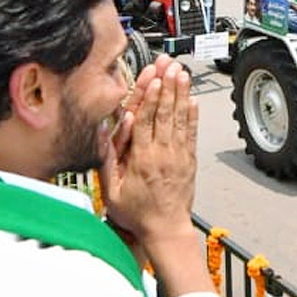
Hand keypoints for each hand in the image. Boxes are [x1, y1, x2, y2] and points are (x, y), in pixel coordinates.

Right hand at [100, 60, 197, 247]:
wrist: (166, 230)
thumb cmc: (138, 214)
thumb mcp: (111, 192)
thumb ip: (107, 162)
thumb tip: (103, 133)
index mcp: (141, 159)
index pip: (145, 121)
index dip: (150, 98)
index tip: (152, 79)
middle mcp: (162, 154)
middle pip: (164, 113)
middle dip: (167, 87)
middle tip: (169, 66)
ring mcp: (178, 156)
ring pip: (180, 119)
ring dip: (181, 94)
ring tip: (182, 74)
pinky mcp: (189, 160)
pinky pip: (191, 133)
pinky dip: (193, 115)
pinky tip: (192, 99)